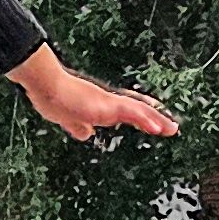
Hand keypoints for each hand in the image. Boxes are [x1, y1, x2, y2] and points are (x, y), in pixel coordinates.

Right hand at [8, 49, 177, 144]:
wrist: (46, 85)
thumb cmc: (51, 97)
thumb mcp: (66, 119)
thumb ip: (77, 126)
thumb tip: (86, 134)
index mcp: (98, 104)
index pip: (125, 109)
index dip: (140, 115)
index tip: (153, 120)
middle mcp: (106, 101)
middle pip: (137, 109)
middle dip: (154, 118)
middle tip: (170, 126)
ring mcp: (107, 102)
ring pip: (139, 110)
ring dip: (157, 119)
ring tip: (172, 129)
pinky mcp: (106, 106)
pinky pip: (132, 113)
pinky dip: (146, 120)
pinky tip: (157, 128)